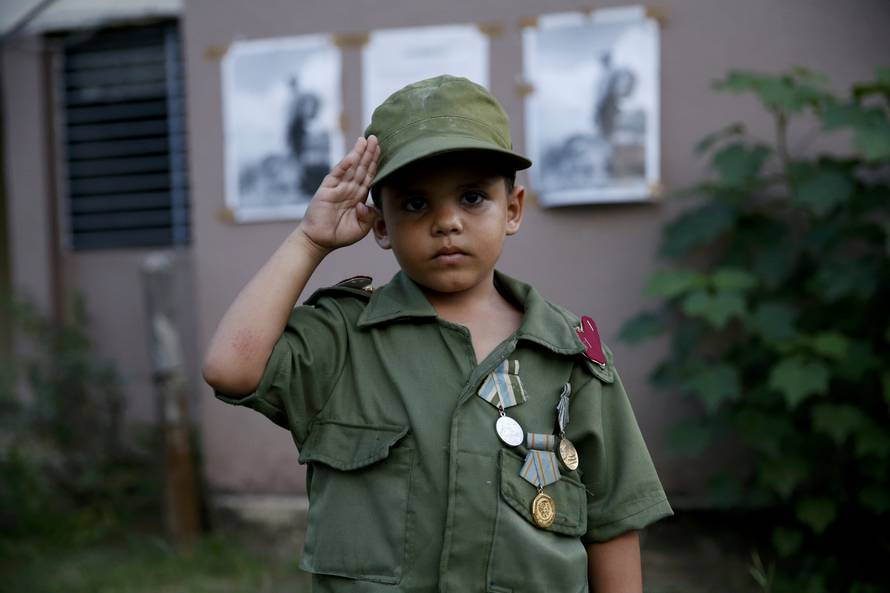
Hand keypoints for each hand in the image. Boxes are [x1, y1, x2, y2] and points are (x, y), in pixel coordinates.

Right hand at [298, 135, 379, 251]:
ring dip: (358, 154)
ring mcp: (338, 187)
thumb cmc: (340, 235)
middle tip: (375, 138)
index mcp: (359, 196)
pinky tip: (351, 157)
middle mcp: (349, 189)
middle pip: (362, 168)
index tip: (382, 150)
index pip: (369, 176)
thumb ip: (369, 217)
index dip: (375, 164)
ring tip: (365, 140)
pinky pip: (336, 175)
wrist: (319, 241)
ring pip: (351, 168)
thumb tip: (366, 205)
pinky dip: (344, 166)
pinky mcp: (327, 189)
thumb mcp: (361, 228)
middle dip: (369, 153)